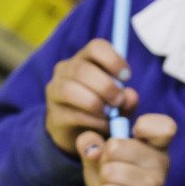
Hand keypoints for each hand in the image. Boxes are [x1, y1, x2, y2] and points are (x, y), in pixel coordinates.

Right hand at [44, 38, 137, 153]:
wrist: (84, 137)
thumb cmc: (104, 111)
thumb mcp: (120, 104)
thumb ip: (127, 100)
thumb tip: (130, 95)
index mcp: (84, 59)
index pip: (96, 47)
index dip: (113, 60)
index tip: (126, 77)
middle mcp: (65, 70)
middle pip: (82, 69)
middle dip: (106, 86)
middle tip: (119, 101)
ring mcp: (55, 92)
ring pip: (70, 90)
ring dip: (95, 102)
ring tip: (109, 113)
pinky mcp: (54, 115)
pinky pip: (72, 114)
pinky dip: (93, 120)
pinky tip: (104, 125)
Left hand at [78, 112, 175, 185]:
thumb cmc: (113, 176)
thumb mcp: (100, 153)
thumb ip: (91, 142)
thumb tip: (92, 148)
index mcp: (157, 146)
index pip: (165, 127)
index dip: (145, 126)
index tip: (134, 133)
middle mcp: (161, 164)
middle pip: (116, 147)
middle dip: (104, 158)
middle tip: (113, 168)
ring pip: (110, 172)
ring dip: (104, 180)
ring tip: (113, 185)